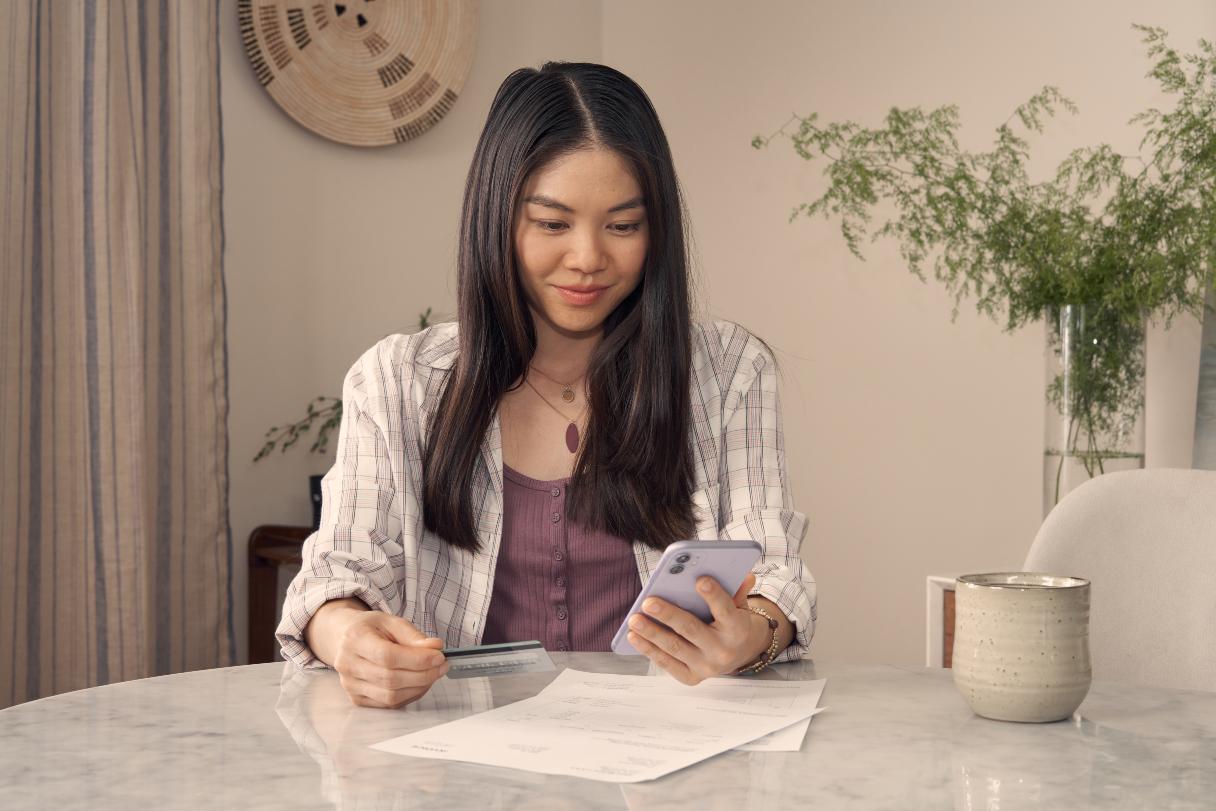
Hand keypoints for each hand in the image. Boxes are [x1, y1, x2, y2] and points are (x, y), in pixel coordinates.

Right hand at [317, 604, 448, 707]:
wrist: (345, 639)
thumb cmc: (371, 628)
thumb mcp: (392, 622)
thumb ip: (414, 636)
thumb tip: (435, 648)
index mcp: (355, 639)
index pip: (388, 656)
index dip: (417, 659)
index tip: (439, 656)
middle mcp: (347, 665)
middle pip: (391, 679)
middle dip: (424, 674)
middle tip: (442, 665)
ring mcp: (350, 685)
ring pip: (391, 696)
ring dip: (419, 687)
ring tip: (433, 673)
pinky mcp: (357, 699)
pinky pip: (389, 704)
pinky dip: (409, 695)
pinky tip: (419, 683)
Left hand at [625, 573, 769, 684]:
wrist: (740, 654)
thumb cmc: (732, 622)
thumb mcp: (739, 604)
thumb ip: (736, 589)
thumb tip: (741, 573)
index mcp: (737, 629)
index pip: (726, 610)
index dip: (714, 596)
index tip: (700, 580)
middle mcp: (722, 650)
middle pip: (691, 629)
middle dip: (668, 615)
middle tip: (648, 602)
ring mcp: (706, 666)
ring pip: (674, 647)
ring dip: (651, 633)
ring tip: (634, 620)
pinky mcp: (692, 677)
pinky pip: (667, 663)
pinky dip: (649, 649)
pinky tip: (634, 636)